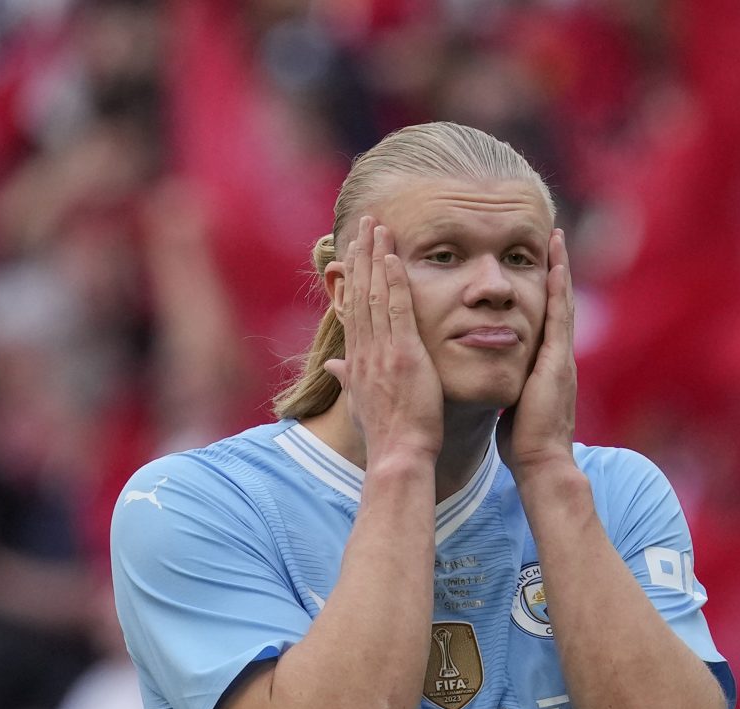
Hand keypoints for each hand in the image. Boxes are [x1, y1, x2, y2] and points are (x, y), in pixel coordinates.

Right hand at [322, 216, 442, 463]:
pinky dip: (395, 282)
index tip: (354, 250)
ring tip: (379, 227)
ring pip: (375, 294)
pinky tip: (394, 258)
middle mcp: (363, 349)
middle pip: (359, 291)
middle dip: (362, 254)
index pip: (353, 307)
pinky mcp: (404, 354)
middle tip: (367, 223)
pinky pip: (398, 310)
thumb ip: (348, 381)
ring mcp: (382, 350)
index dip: (353, 275)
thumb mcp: (360, 404)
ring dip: (377, 257)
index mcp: (355, 359)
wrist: (397, 454)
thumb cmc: (385, 435)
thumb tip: (335, 368)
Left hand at [505, 229, 577, 474]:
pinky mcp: (558, 362)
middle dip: (556, 271)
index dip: (543, 291)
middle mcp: (558, 357)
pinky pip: (559, 317)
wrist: (541, 463)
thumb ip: (508, 389)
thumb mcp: (512, 407)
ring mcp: (562, 358)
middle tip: (552, 237)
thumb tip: (494, 383)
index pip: (544, 320)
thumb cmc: (523, 444)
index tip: (537, 263)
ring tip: (556, 238)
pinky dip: (559, 289)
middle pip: (557, 304)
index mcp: (546, 367)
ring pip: (561, 303)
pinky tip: (554, 265)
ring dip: (559, 269)